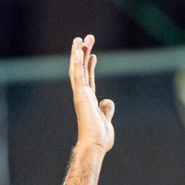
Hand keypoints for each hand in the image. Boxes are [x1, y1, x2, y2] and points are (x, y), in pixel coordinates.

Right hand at [70, 35, 113, 152]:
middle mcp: (82, 95)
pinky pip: (78, 75)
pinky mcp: (80, 96)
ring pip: (77, 69)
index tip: (92, 54)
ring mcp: (80, 95)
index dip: (90, 65)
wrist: (94, 146)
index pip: (88, 79)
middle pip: (81, 70)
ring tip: (81, 38)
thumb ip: (106, 110)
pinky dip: (77, 62)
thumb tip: (107, 101)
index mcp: (88, 101)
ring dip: (78, 53)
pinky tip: (77, 50)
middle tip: (86, 38)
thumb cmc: (99, 139)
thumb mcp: (107, 121)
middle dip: (83, 53)